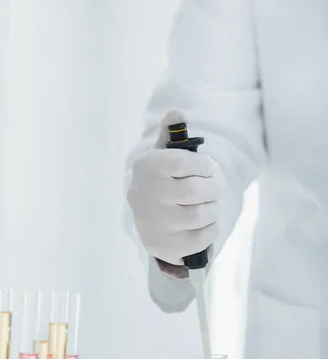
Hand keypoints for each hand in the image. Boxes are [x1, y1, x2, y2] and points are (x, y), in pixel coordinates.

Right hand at [127, 109, 219, 266]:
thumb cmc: (162, 181)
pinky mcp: (163, 245)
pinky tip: (205, 223)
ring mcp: (153, 223)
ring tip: (210, 205)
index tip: (207, 168)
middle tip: (214, 187)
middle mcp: (144, 194)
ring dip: (214, 209)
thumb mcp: (164, 155)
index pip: (184, 162)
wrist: (148, 220)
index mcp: (146, 167)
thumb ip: (172, 134)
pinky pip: (201, 238)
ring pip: (201, 215)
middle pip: (197, 190)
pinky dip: (211, 229)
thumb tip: (176, 112)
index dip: (204, 165)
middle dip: (214, 187)